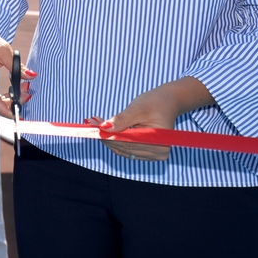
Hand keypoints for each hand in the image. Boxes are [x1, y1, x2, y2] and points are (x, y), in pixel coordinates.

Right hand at [0, 18, 34, 117]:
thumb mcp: (4, 50)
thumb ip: (16, 65)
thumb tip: (30, 76)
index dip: (5, 109)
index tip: (18, 114)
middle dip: (11, 104)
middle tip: (27, 94)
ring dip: (9, 100)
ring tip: (24, 89)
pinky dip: (4, 97)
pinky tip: (15, 90)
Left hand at [87, 78, 212, 162]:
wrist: (166, 102)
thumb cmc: (155, 103)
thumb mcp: (137, 109)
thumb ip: (122, 120)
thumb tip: (105, 128)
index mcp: (159, 143)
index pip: (127, 143)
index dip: (108, 135)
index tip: (93, 126)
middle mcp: (158, 153)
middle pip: (123, 147)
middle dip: (105, 135)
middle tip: (90, 122)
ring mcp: (152, 155)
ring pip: (121, 149)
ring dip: (107, 137)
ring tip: (94, 122)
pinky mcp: (145, 153)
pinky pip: (125, 148)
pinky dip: (113, 139)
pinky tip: (104, 128)